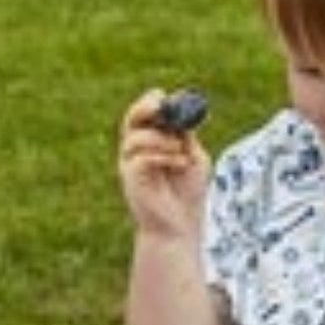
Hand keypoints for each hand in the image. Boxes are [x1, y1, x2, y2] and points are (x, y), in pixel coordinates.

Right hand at [118, 89, 209, 241]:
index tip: (172, 98)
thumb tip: (183, 113)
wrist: (180, 225)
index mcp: (153, 141)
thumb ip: (187, 136)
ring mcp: (131, 164)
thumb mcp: (194, 156)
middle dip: (146, 107)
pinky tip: (179, 163)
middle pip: (131, 118)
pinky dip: (162, 155)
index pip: (146, 112)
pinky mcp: (130, 178)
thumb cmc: (187, 194)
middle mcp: (138, 150)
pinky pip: (140, 156)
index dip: (157, 101)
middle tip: (162, 105)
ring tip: (180, 150)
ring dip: (161, 138)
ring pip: (135, 136)